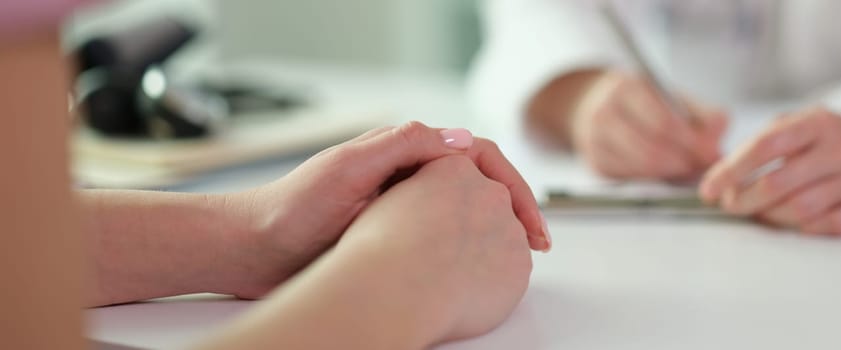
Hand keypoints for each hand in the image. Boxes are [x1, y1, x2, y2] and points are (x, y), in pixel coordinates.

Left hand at [200, 155, 534, 348]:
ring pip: (466, 213)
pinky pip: (444, 240)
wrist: (254, 246)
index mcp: (403, 151)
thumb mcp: (348, 167)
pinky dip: (469, 252)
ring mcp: (402, 206)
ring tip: (519, 257)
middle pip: (480, 184)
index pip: (477, 155)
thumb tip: (460, 139)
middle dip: (515, 210)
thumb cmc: (291, 205)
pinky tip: (478, 271)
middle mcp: (408, 175)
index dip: (511, 184)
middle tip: (537, 243)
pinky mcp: (392, 236)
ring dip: (497, 231)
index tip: (529, 219)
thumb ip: (401, 145)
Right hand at [568, 71, 727, 179]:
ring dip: (672, 173)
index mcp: (626, 88)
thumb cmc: (644, 100)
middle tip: (703, 167)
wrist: (595, 103)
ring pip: (642, 168)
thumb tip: (717, 151)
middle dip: (684, 162)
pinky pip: (632, 179)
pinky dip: (655, 179)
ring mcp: (595, 141)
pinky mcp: (596, 165)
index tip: (712, 152)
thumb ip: (703, 116)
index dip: (692, 142)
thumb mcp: (672, 96)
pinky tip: (667, 172)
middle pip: (651, 149)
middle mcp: (604, 113)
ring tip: (689, 169)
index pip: (664, 122)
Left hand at [700, 104, 840, 234]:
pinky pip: (828, 226)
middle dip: (745, 199)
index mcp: (817, 123)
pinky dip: (803, 228)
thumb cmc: (830, 137)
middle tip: (730, 205)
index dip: (732, 170)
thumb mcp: (802, 121)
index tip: (708, 189)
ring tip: (759, 212)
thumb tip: (722, 172)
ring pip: (801, 209)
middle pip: (779, 183)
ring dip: (770, 216)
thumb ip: (765, 140)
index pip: (765, 146)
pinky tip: (791, 222)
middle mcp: (839, 150)